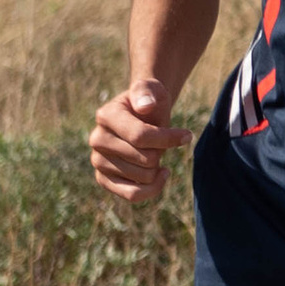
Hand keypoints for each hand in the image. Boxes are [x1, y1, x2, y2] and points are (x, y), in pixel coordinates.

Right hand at [89, 75, 190, 201]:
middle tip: (160, 142)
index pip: (140, 136)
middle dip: (161, 151)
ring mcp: (98, 161)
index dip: (168, 138)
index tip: (187, 135)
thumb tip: (145, 106)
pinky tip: (161, 175)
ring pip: (143, 177)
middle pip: (145, 159)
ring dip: (157, 167)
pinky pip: (132, 195)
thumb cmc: (149, 103)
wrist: (141, 118)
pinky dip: (153, 188)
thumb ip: (148, 91)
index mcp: (106, 115)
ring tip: (154, 152)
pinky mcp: (103, 179)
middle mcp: (97, 139)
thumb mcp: (152, 90)